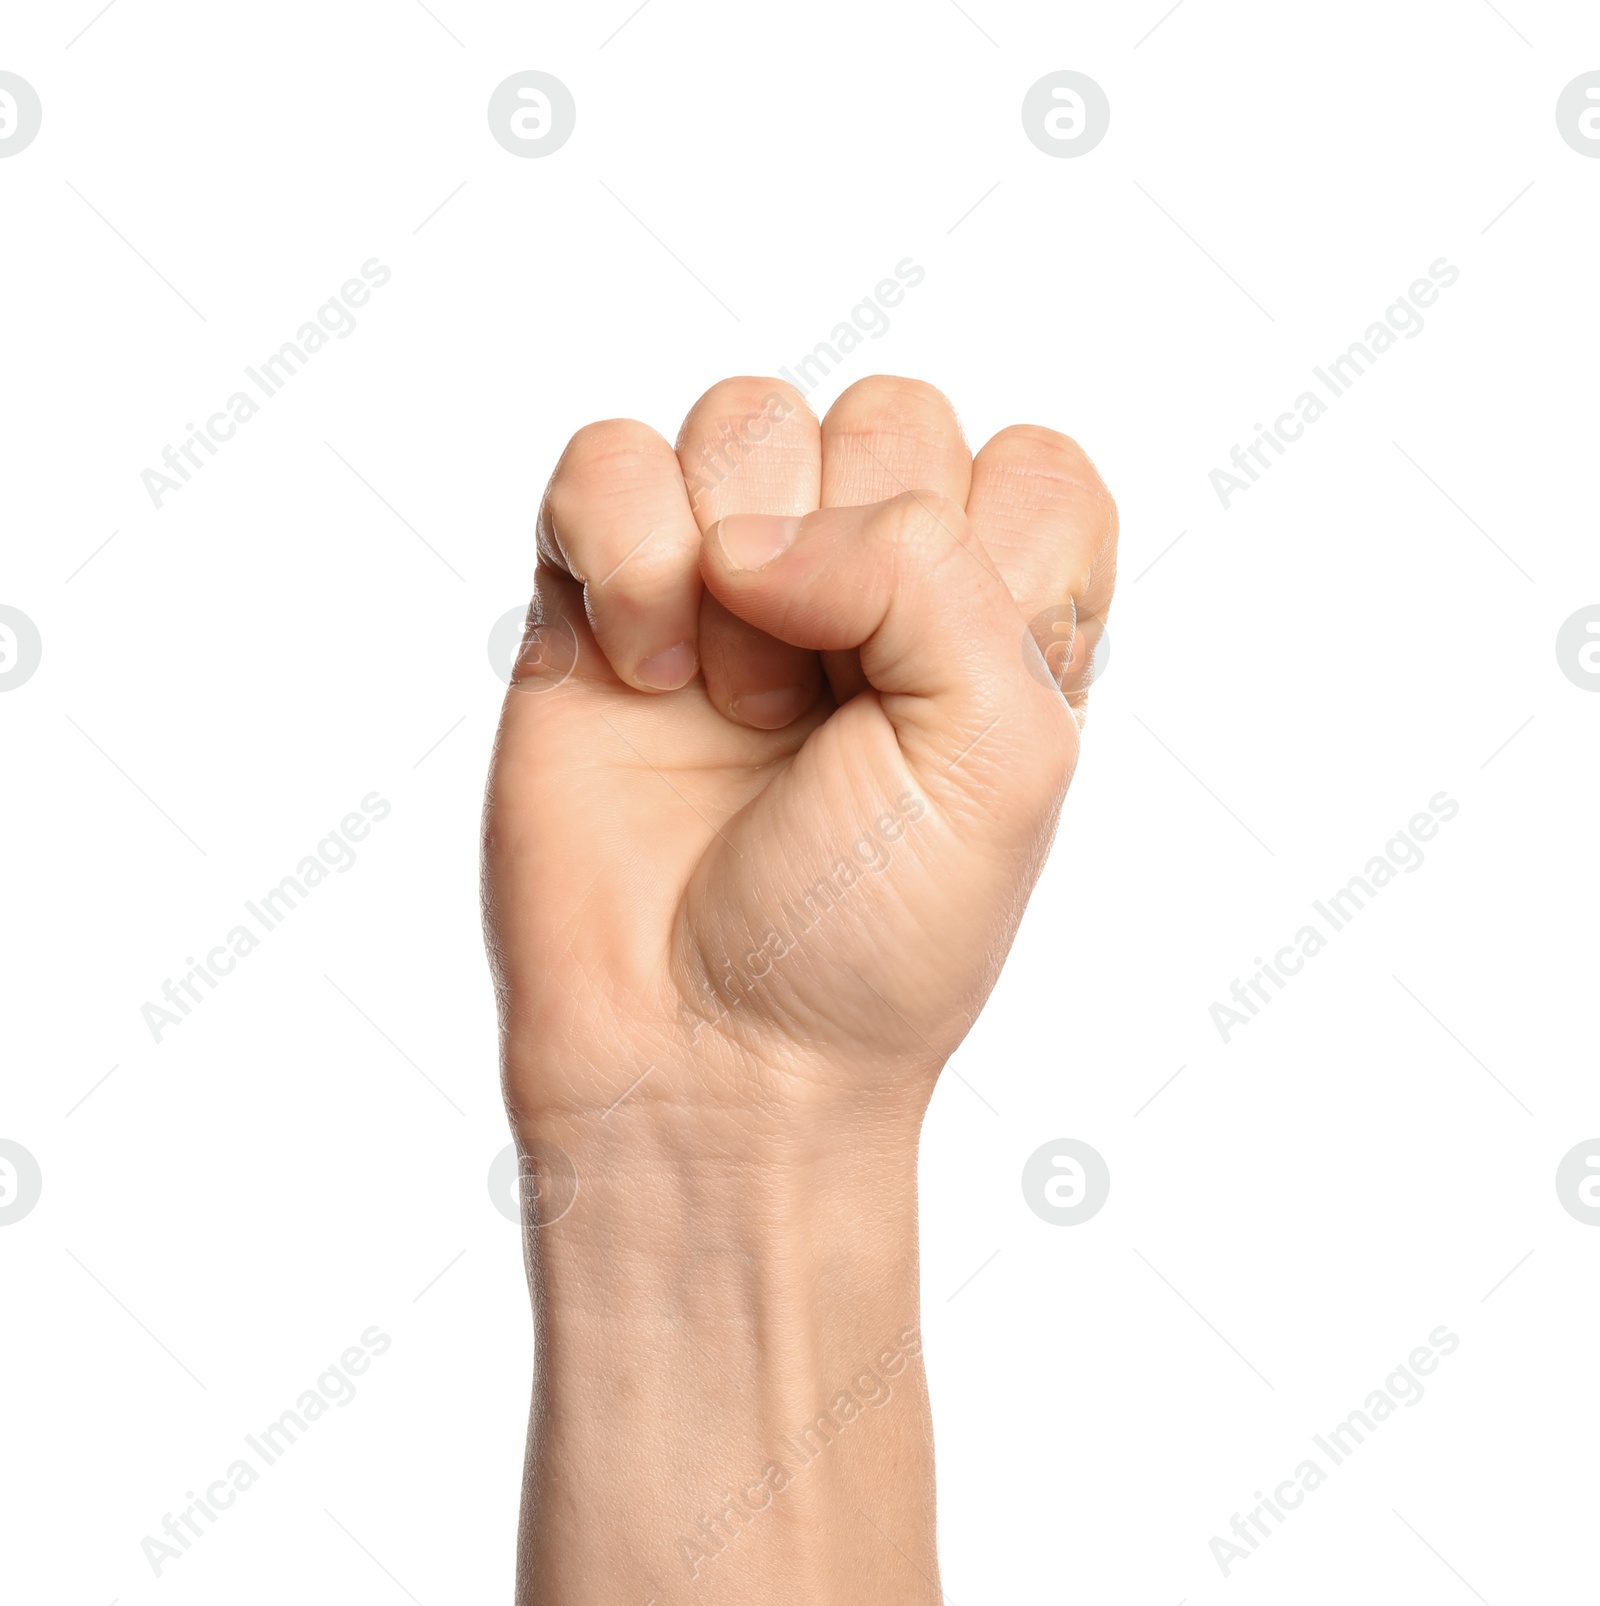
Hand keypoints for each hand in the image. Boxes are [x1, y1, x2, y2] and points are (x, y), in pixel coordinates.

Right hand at [484, 374, 1117, 1140]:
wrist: (704, 1056)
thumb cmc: (869, 940)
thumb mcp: (998, 756)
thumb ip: (933, 574)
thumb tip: (756, 532)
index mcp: (995, 629)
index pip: (1034, 467)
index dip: (991, 554)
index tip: (943, 691)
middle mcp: (869, 591)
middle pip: (883, 415)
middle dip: (853, 564)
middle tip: (823, 715)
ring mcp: (729, 586)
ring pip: (741, 417)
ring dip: (732, 567)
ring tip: (730, 704)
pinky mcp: (602, 600)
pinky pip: (604, 461)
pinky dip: (621, 552)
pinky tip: (641, 673)